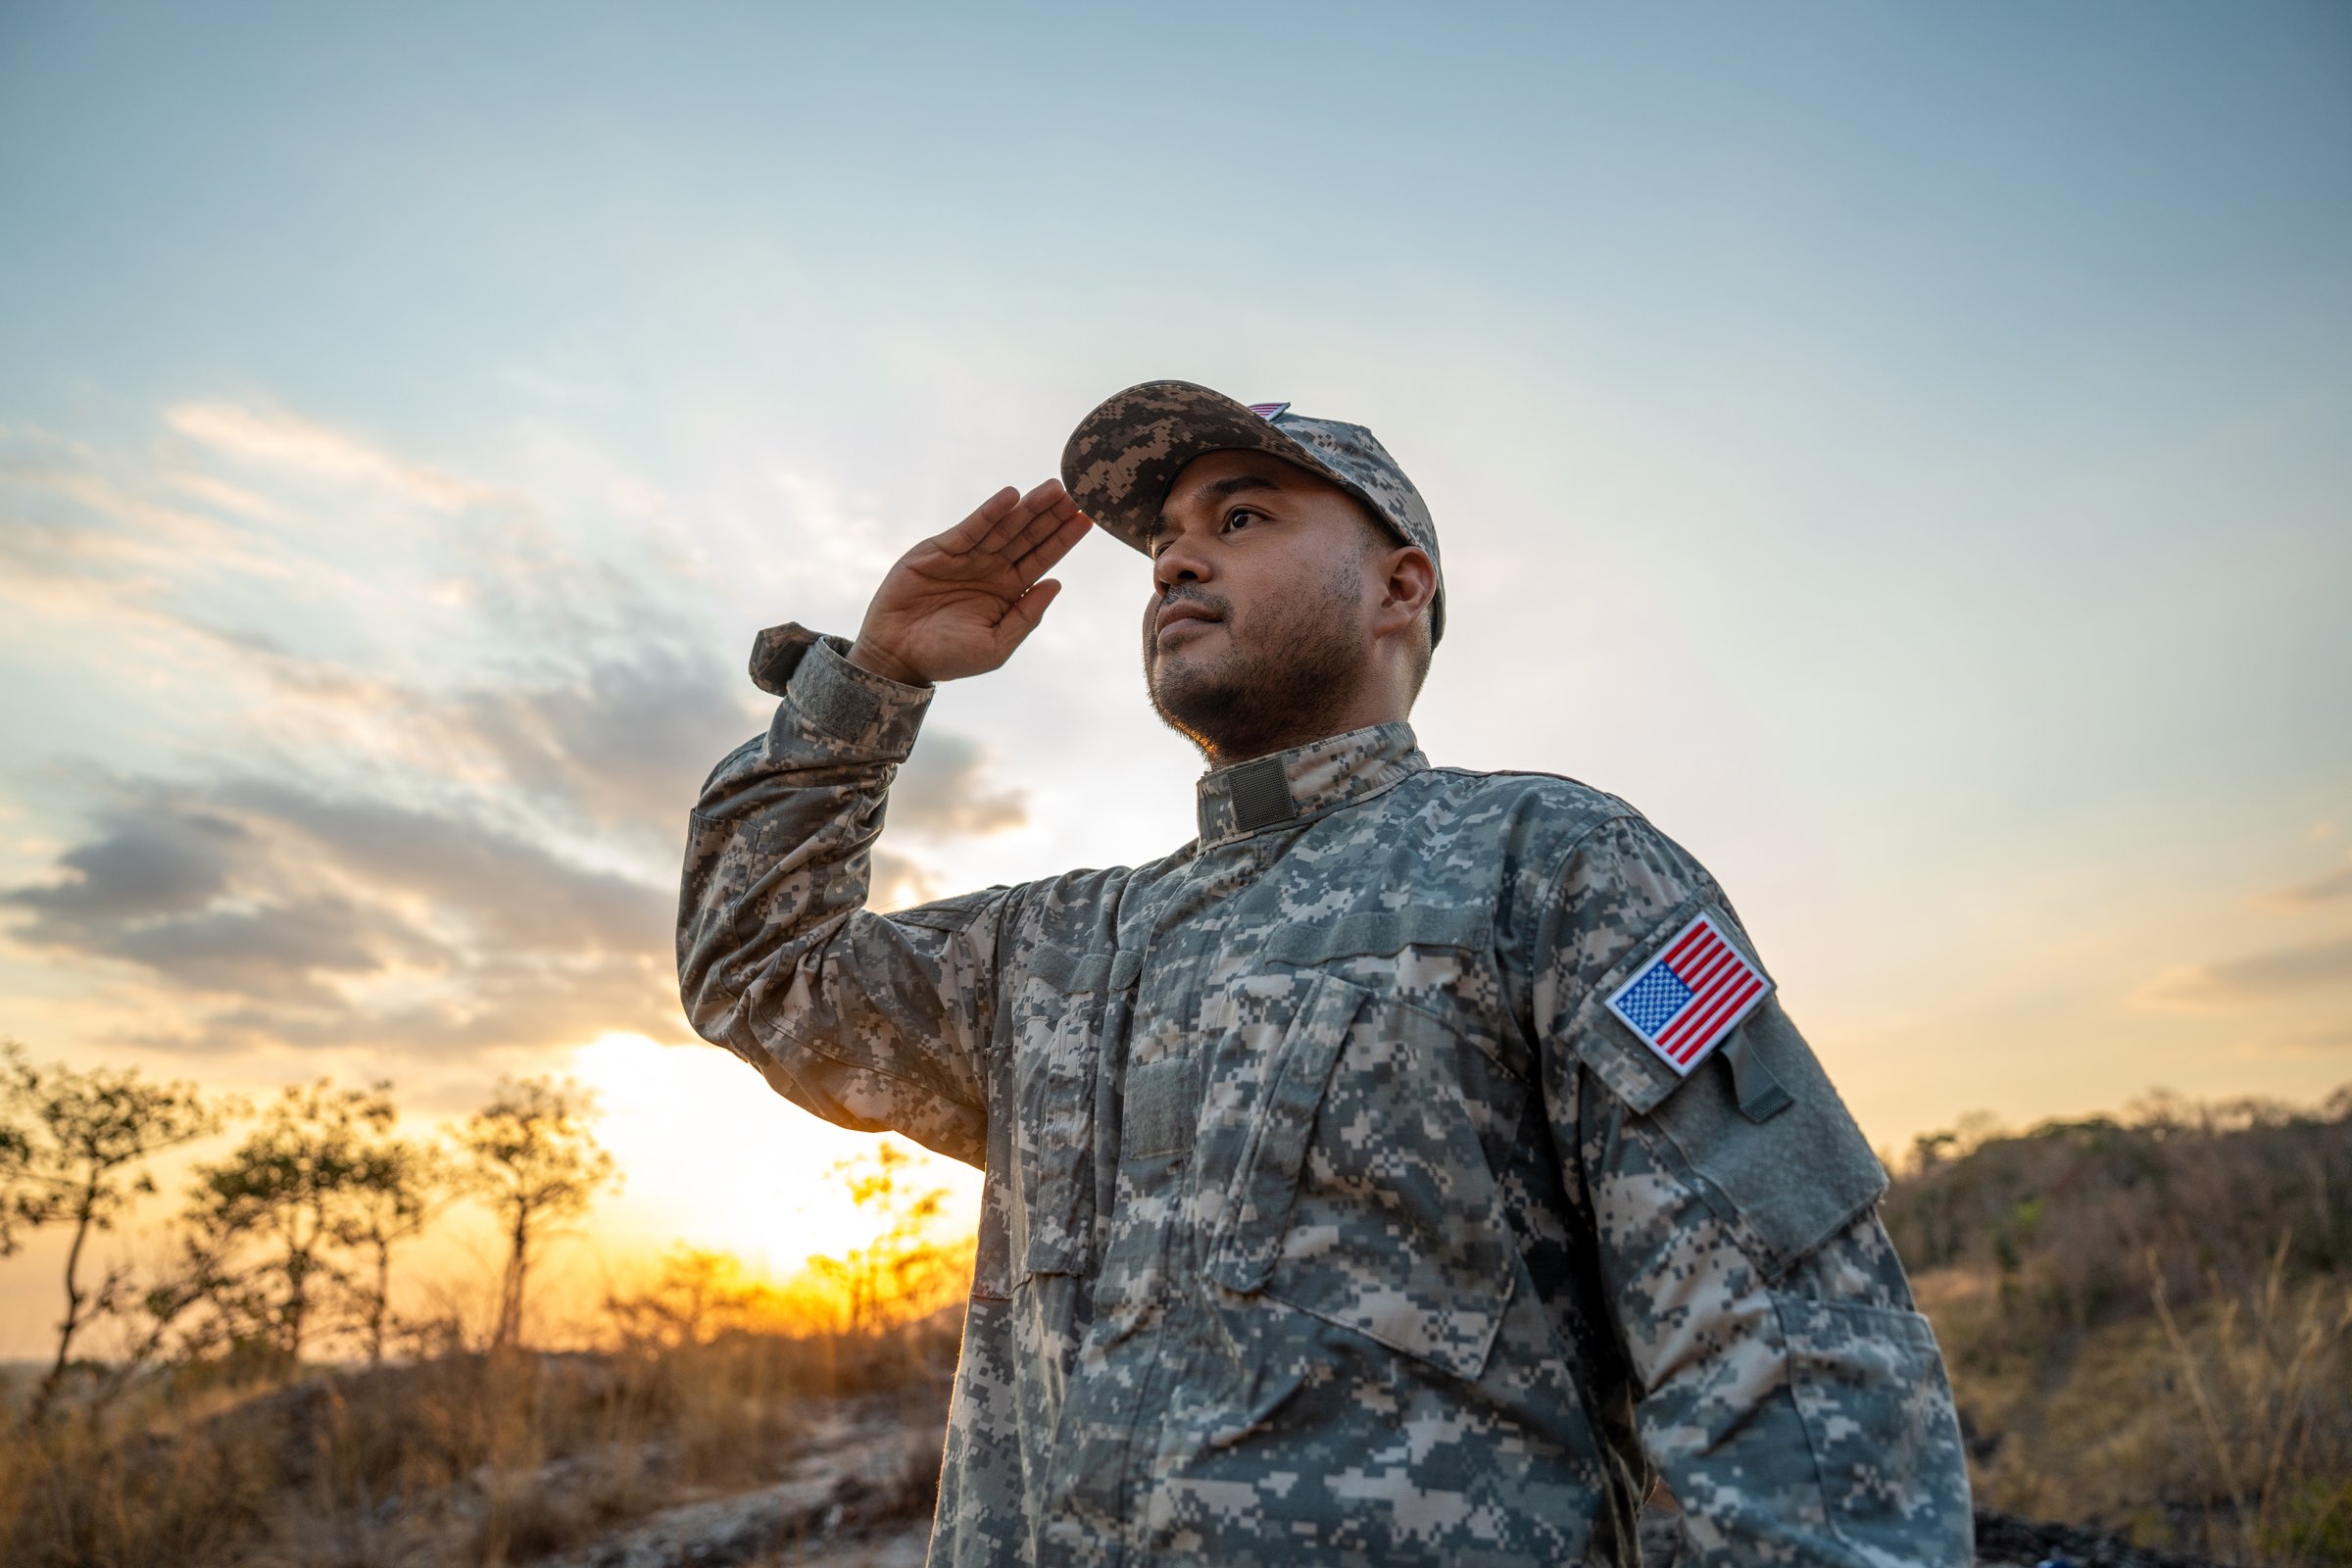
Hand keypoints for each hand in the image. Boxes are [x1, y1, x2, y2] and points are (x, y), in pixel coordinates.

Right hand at [847, 479, 1090, 684]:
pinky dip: (990, 512)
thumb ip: (1026, 616)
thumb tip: (1056, 584)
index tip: (1087, 518)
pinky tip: (1011, 497)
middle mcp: (991, 569)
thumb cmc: (948, 657)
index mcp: (1008, 591)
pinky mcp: (940, 549)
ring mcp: (967, 557)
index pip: (1042, 558)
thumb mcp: (996, 646)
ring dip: (1028, 507)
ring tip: (1053, 489)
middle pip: (1028, 536)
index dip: (1064, 538)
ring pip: (1004, 527)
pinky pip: (971, 528)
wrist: (897, 656)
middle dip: (1051, 515)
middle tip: (1076, 492)